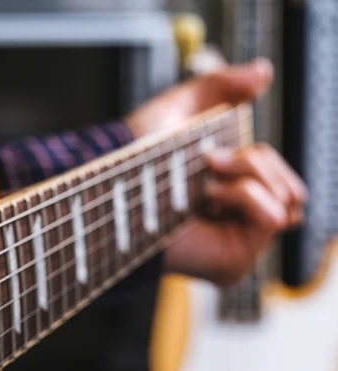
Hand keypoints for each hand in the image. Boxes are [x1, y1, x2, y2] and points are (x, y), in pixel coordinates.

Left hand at [124, 58, 307, 285]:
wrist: (114, 181)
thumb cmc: (136, 151)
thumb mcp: (185, 105)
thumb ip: (224, 84)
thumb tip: (265, 71)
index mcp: (231, 198)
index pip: (282, 183)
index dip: (258, 159)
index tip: (210, 155)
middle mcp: (235, 225)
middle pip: (293, 191)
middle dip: (255, 162)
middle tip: (208, 162)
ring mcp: (236, 246)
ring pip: (288, 200)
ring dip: (248, 174)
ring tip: (205, 183)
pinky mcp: (234, 262)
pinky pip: (273, 217)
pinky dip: (243, 194)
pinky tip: (208, 199)